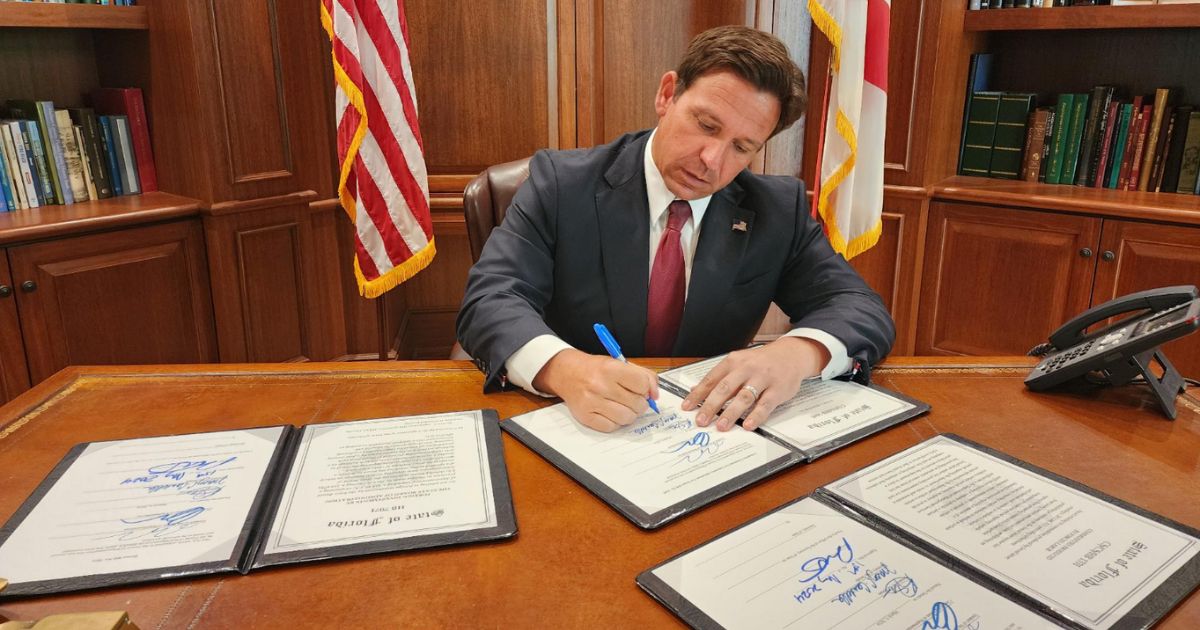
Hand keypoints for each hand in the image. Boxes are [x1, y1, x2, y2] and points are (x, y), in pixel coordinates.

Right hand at [532, 349, 659, 432]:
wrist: (568, 373)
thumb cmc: (596, 369)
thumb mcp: (619, 363)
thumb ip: (643, 375)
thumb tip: (655, 395)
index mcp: (611, 368)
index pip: (642, 384)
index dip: (646, 389)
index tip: (641, 389)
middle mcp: (600, 385)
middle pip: (637, 404)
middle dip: (639, 403)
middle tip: (632, 399)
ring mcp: (592, 402)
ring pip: (627, 418)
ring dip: (629, 414)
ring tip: (622, 406)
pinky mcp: (585, 417)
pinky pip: (611, 428)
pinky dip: (615, 422)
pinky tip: (610, 412)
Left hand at [681, 337, 829, 431]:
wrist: (791, 354)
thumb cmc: (761, 361)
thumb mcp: (738, 363)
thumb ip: (720, 377)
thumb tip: (697, 391)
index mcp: (733, 361)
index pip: (711, 379)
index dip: (698, 394)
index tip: (687, 407)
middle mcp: (747, 368)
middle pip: (725, 388)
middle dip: (711, 406)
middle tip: (701, 420)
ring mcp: (763, 378)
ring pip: (744, 396)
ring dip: (731, 413)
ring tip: (721, 426)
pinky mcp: (778, 389)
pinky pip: (765, 404)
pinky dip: (756, 416)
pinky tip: (748, 425)